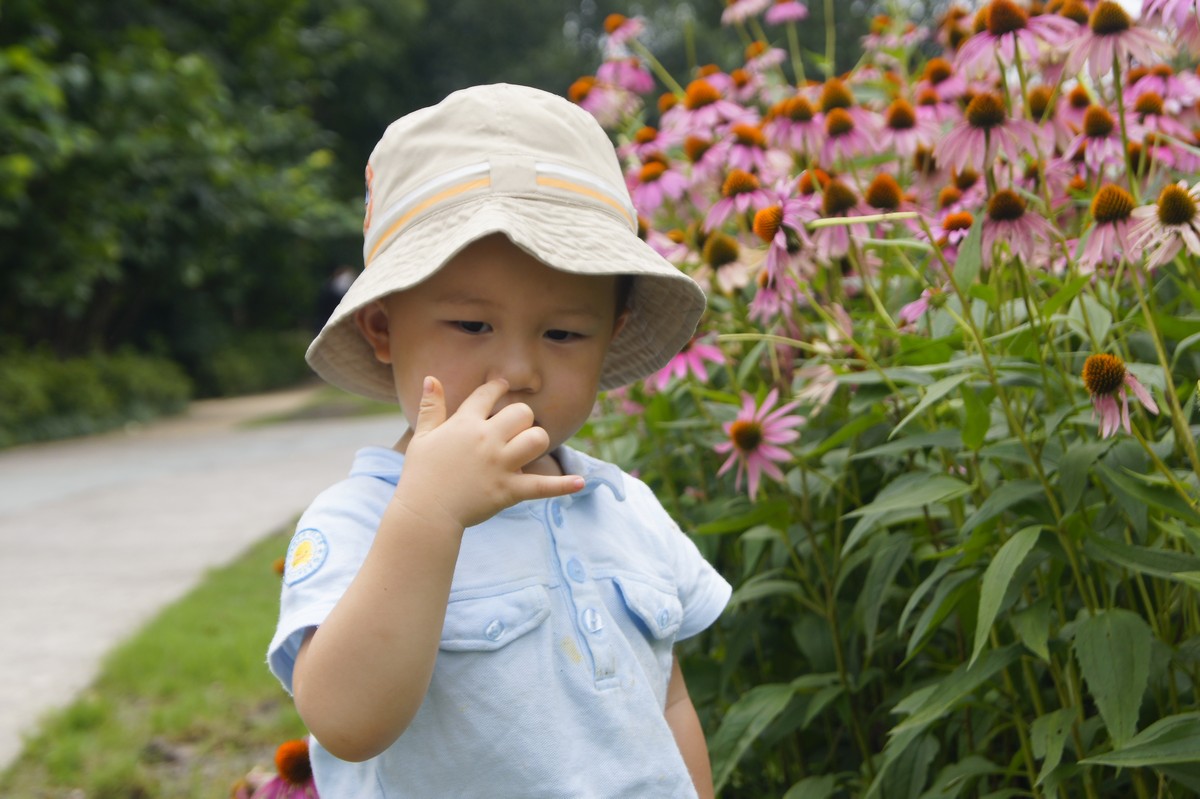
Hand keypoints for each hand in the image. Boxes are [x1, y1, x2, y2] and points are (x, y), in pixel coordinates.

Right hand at [394, 377, 582, 529]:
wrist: (425, 512)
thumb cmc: (421, 474)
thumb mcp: (423, 437)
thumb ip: (431, 407)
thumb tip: (431, 378)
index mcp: (466, 424)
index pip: (488, 394)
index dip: (497, 387)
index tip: (501, 386)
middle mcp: (487, 440)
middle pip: (522, 413)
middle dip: (521, 418)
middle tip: (513, 429)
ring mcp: (501, 465)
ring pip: (537, 439)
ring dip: (535, 441)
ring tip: (527, 448)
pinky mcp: (509, 490)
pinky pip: (543, 486)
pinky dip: (563, 485)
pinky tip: (581, 482)